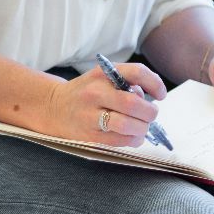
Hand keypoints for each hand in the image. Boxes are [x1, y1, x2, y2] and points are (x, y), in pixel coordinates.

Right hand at [45, 62, 164, 145]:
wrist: (53, 107)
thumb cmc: (87, 92)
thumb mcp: (103, 78)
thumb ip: (127, 83)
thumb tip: (150, 98)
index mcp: (102, 74)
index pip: (137, 73)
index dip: (155, 83)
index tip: (161, 95)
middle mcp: (95, 92)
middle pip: (133, 103)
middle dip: (150, 112)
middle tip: (151, 114)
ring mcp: (90, 115)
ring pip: (127, 124)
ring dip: (142, 128)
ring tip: (142, 126)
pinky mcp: (88, 134)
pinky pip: (119, 140)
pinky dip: (133, 139)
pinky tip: (134, 136)